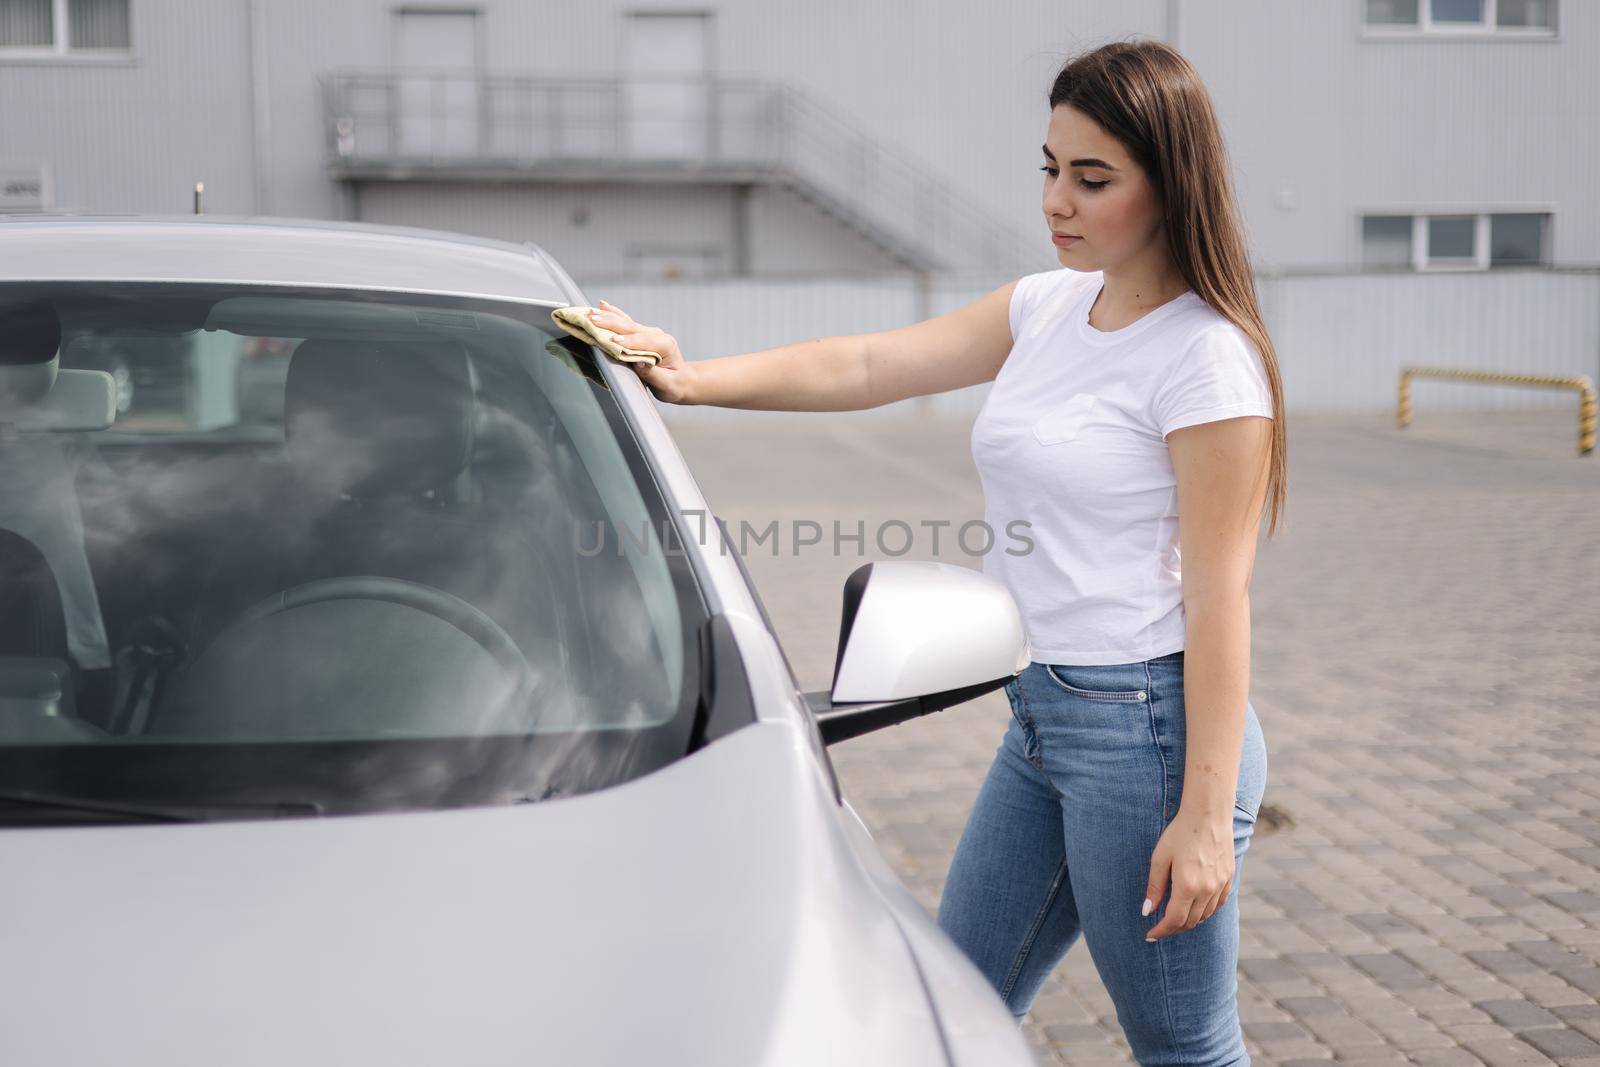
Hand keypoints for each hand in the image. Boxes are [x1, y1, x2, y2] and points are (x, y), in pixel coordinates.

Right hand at [588, 299, 694, 404]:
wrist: (681, 379)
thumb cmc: (674, 384)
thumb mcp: (668, 385)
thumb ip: (654, 375)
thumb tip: (639, 365)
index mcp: (665, 345)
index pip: (643, 342)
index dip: (628, 342)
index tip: (612, 341)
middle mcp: (656, 335)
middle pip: (631, 328)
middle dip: (611, 324)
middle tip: (593, 320)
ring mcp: (648, 332)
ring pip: (625, 322)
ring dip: (607, 317)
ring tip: (591, 312)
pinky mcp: (640, 333)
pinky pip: (625, 322)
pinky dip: (612, 314)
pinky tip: (601, 305)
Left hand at [1141, 804, 1234, 941]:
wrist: (1208, 814)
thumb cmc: (1180, 833)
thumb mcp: (1160, 857)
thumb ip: (1154, 887)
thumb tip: (1147, 911)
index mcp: (1187, 886)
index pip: (1174, 920)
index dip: (1161, 931)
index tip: (1150, 935)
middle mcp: (1207, 890)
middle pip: (1190, 922)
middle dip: (1173, 929)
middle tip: (1160, 928)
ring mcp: (1221, 885)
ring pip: (1205, 916)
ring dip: (1189, 922)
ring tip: (1175, 919)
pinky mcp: (1229, 878)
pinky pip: (1218, 904)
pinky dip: (1206, 912)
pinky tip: (1196, 908)